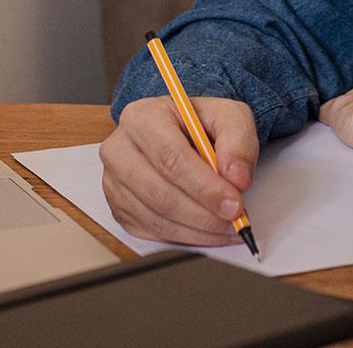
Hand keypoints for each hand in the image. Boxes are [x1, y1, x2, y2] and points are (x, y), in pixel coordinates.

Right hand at [100, 95, 257, 246]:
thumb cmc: (199, 123)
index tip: (233, 202)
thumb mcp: (228, 115)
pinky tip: (209, 231)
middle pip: (160, 192)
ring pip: (156, 218)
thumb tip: (237, 178)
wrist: (181, 132)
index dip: (204, 185)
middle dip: (204, 213)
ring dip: (198, 230)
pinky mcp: (119, 209)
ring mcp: (115, 183)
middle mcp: (120, 150)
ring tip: (228, 227)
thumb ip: (238, 140)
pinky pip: (152, 232)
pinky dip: (186, 237)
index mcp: (143, 117)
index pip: (170, 157)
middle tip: (235, 219)